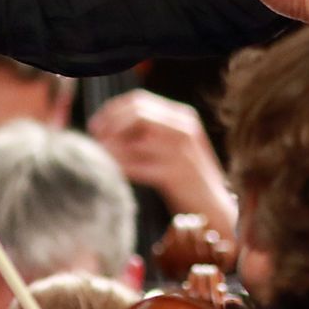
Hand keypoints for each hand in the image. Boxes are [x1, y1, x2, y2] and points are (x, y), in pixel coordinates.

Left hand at [89, 89, 235, 240]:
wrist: (215, 209)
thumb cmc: (185, 178)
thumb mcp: (172, 145)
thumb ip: (147, 131)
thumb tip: (106, 127)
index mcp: (182, 116)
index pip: (139, 100)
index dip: (112, 110)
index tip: (95, 125)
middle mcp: (184, 128)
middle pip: (136, 113)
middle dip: (109, 124)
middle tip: (94, 140)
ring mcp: (181, 151)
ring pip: (135, 139)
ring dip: (111, 147)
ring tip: (98, 156)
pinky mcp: (176, 174)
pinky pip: (137, 166)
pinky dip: (120, 167)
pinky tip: (110, 172)